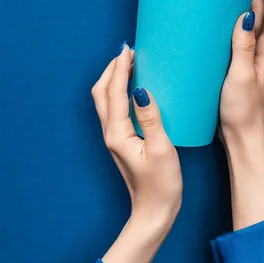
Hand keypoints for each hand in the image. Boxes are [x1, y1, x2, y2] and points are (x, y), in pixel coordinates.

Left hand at [91, 44, 181, 262]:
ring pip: (105, 101)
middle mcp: (110, 133)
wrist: (153, 213)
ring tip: (131, 64)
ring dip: (114, 79)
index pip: (115, 92)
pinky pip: (114, 109)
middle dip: (112, 70)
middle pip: (102, 93)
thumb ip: (151, 118)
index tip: (128, 49)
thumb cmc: (161, 185)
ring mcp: (114, 138)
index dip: (120, 68)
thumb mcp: (161, 149)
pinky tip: (135, 89)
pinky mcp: (122, 141)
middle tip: (128, 52)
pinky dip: (119, 92)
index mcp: (117, 133)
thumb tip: (141, 90)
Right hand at [219, 0, 263, 229]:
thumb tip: (246, 14)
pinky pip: (240, 38)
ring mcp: (254, 59)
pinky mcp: (241, 67)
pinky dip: (234, 24)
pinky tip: (220, 23)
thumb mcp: (241, 76)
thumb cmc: (244, 110)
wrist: (242, 136)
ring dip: (246, 6)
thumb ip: (242, 46)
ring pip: (252, 25)